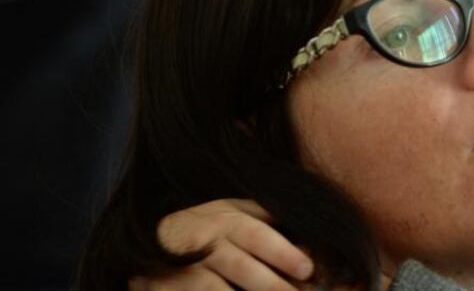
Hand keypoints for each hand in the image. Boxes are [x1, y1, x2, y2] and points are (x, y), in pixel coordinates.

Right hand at [130, 199, 313, 290]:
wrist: (144, 246)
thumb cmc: (201, 231)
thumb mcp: (228, 212)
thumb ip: (262, 216)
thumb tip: (305, 226)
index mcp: (223, 219)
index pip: (255, 234)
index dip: (281, 252)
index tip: (307, 269)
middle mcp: (202, 241)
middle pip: (241, 265)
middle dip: (271, 285)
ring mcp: (182, 269)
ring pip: (215, 287)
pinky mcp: (166, 289)